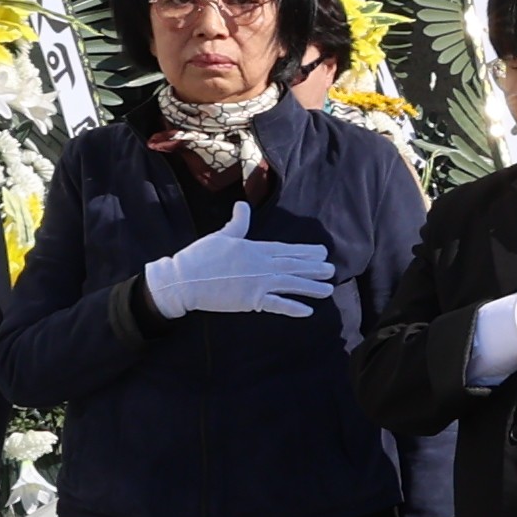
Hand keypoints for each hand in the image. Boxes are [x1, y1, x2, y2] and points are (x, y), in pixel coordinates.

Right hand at [142, 205, 339, 320]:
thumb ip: (237, 223)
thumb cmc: (200, 256)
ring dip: (311, 288)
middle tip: (332, 270)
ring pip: (291, 285)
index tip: (322, 252)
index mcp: (255, 248)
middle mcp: (262, 265)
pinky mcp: (251, 300)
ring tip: (328, 290)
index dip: (306, 251)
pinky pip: (277, 305)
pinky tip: (308, 311)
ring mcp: (258, 283)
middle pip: (294, 266)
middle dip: (314, 268)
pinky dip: (293, 308)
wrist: (184, 279)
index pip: (286, 249)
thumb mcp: (221, 236)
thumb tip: (242, 205)